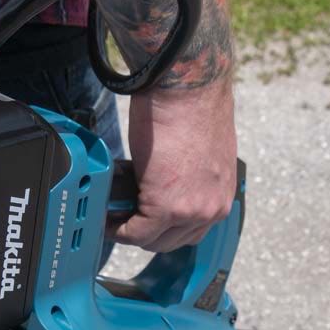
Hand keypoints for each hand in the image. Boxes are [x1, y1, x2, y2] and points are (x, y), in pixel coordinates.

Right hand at [108, 80, 237, 252]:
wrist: (186, 88)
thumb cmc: (190, 105)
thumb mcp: (199, 153)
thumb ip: (189, 177)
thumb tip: (164, 183)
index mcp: (222, 194)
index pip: (191, 230)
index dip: (163, 229)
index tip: (143, 221)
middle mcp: (212, 208)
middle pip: (174, 241)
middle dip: (147, 234)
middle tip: (125, 218)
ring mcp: (190, 211)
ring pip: (155, 240)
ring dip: (132, 232)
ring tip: (115, 217)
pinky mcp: (165, 207)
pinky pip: (136, 231)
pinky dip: (118, 228)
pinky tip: (108, 218)